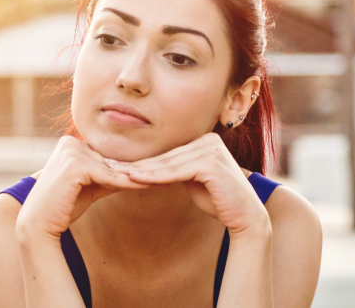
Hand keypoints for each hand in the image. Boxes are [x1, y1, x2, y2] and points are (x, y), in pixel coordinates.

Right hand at [16, 136, 148, 239]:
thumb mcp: (89, 187)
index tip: (152, 170)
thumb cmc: (63, 207)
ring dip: (136, 177)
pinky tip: (145, 186)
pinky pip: (109, 176)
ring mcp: (71, 152)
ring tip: (160, 180)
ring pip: (112, 167)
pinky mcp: (75, 165)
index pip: (105, 155)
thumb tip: (134, 175)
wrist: (39, 223)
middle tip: (162, 174)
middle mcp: (70, 142)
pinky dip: (127, 183)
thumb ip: (107, 177)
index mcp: (70, 143)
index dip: (127, 167)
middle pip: (110, 160)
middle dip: (134, 171)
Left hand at [110, 133, 270, 235]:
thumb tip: (151, 167)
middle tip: (108, 165)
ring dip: (141, 171)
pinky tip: (136, 179)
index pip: (168, 153)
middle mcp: (208, 139)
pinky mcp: (210, 163)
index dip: (143, 161)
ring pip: (168, 164)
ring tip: (117, 173)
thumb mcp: (193, 180)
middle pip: (166, 157)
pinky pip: (176, 172)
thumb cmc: (219, 200)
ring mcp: (211, 149)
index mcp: (204, 140)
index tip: (118, 165)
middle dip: (137, 164)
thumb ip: (177, 170)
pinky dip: (155, 177)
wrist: (245, 215)